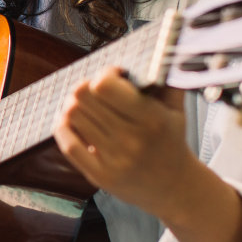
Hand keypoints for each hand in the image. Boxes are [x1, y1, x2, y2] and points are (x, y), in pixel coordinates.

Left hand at [55, 68, 241, 241]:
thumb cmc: (172, 142)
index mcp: (152, 119)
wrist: (175, 188)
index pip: (105, 86)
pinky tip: (72, 122)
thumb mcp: (177, 110)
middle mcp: (132, 140)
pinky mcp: (100, 176)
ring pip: (73, 116)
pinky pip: (68, 144)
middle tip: (94, 90)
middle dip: (86, 87)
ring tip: (85, 106)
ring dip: (74, 105)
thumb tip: (153, 52)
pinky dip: (64, 128)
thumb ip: (165, 80)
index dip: (105, 74)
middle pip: (83, 97)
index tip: (113, 76)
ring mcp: (114, 160)